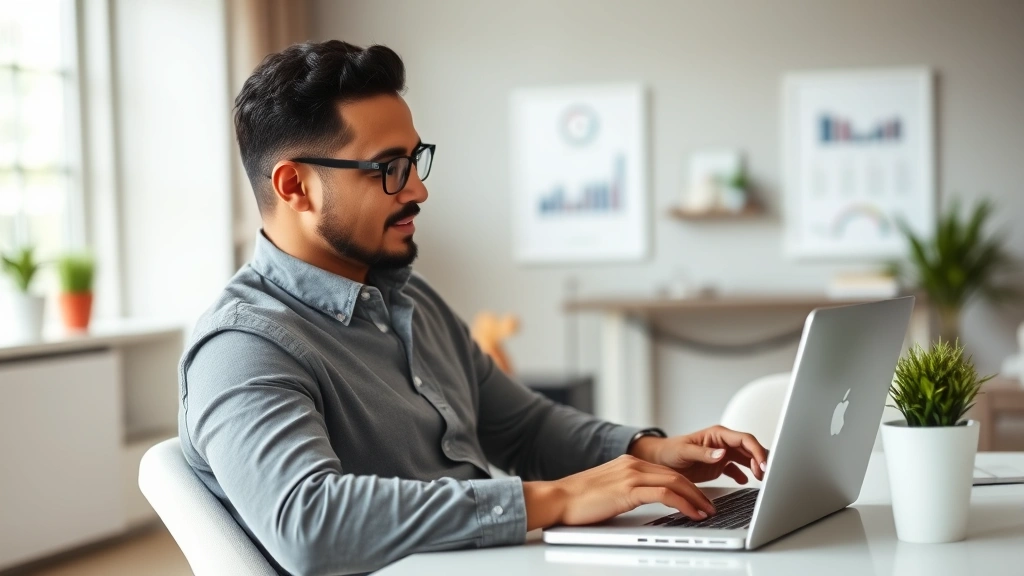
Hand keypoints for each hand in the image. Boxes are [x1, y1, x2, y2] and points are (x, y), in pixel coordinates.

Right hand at [522, 455, 715, 529]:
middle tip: (710, 506)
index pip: (666, 472)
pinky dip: (684, 503)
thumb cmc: (578, 499)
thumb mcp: (608, 490)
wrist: (558, 498)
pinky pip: (665, 495)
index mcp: (628, 463)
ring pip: (675, 483)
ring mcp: (631, 475)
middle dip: (697, 492)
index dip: (687, 486)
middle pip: (676, 475)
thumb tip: (644, 502)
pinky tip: (692, 513)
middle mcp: (632, 464)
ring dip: (696, 498)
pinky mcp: (628, 489)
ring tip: (707, 512)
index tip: (699, 498)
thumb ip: (627, 490)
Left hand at [629, 425, 768, 484]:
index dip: (757, 451)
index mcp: (717, 434)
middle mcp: (723, 443)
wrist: (660, 460)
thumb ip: (703, 453)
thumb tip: (722, 454)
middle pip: (750, 448)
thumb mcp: (684, 451)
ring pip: (747, 458)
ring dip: (755, 467)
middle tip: (765, 475)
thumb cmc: (669, 451)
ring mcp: (722, 454)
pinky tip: (745, 482)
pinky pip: (738, 469)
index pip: (744, 439)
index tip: (763, 465)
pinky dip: (744, 475)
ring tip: (760, 479)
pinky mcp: (719, 465)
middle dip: (760, 460)